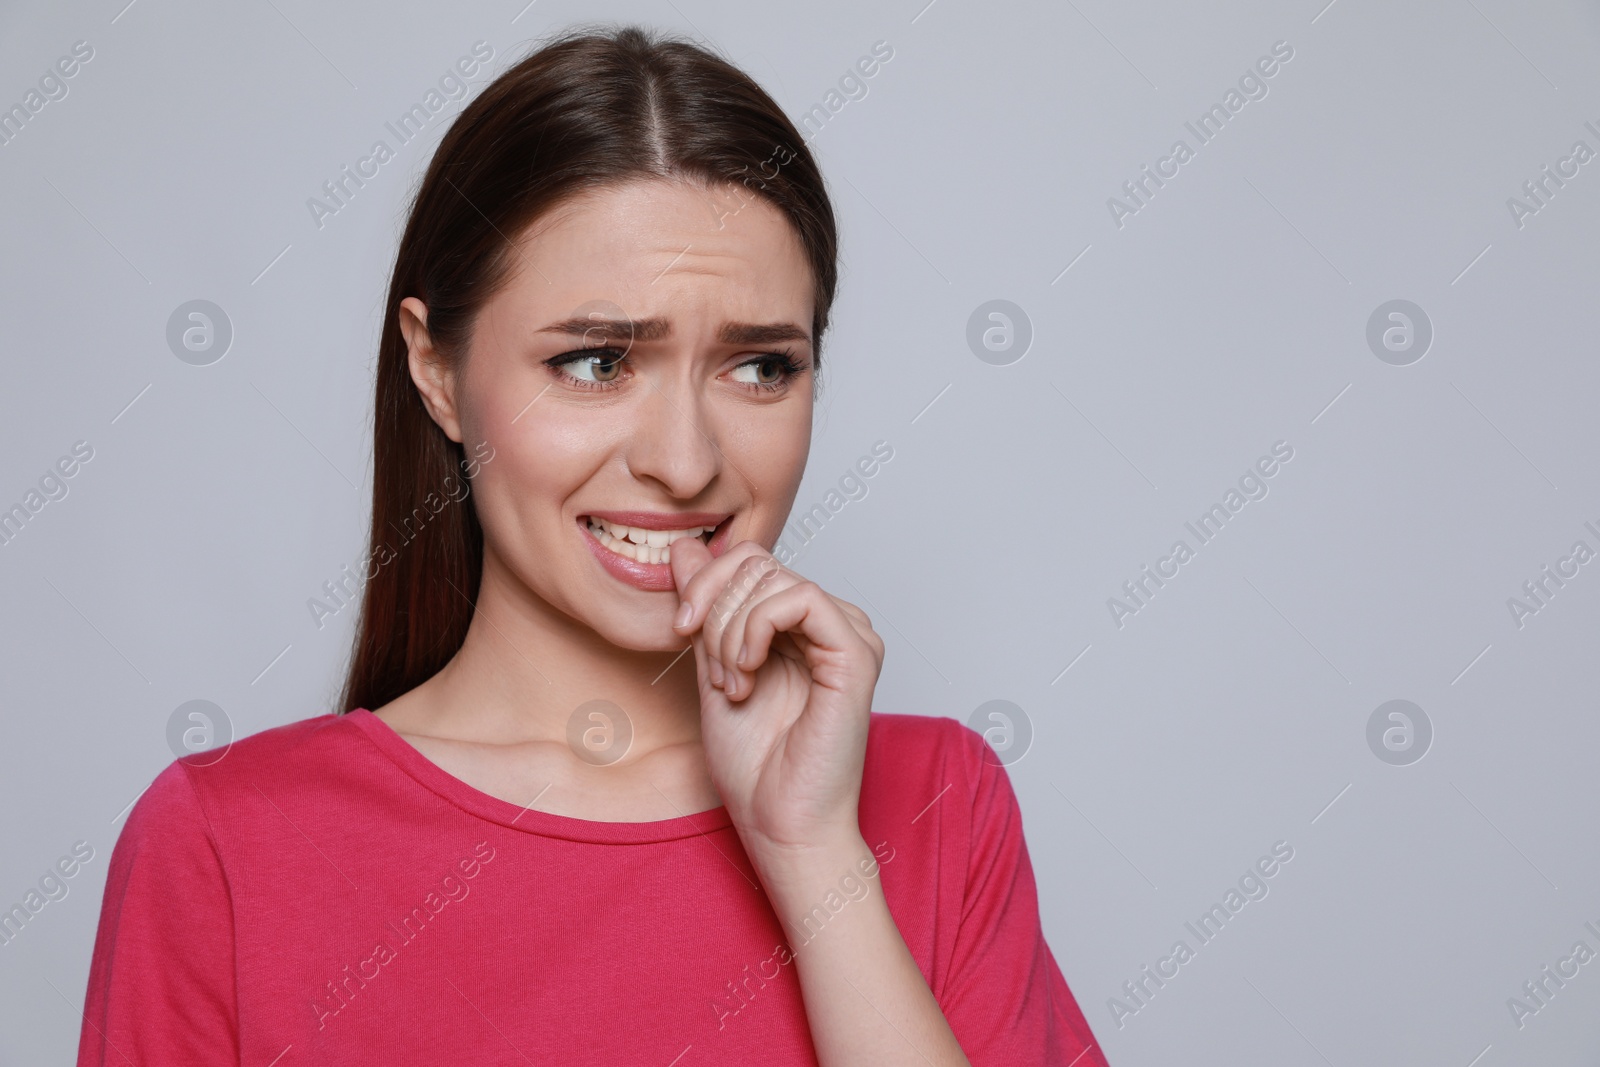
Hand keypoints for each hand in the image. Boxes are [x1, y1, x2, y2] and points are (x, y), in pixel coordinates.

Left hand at [670, 536, 884, 859]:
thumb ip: (705, 610)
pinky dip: (756, 627)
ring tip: (732, 683)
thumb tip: (684, 547)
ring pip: (774, 578)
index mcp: (802, 627)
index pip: (752, 561)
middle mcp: (832, 624)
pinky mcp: (857, 653)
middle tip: (713, 672)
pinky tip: (749, 671)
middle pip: (759, 564)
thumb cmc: (754, 765)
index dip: (707, 582)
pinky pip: (800, 598)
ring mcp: (850, 635)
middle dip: (715, 611)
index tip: (680, 629)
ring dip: (731, 630)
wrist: (780, 823)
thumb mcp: (711, 667)